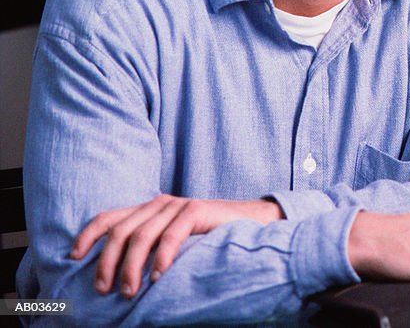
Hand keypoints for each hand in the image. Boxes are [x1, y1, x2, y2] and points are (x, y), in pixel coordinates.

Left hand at [71, 195, 282, 297]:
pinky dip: (161, 258)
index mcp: (148, 208)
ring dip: (131, 267)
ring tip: (128, 292)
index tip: (74, 257)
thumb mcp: (172, 239)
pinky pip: (171, 235)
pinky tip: (157, 278)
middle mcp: (159, 203)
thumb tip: (116, 274)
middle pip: (121, 231)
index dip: (88, 236)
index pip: (109, 217)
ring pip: (142, 236)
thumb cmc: (208, 236)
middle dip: (106, 262)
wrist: (251, 220)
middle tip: (103, 290)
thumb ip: (149, 245)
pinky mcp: (197, 210)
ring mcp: (178, 205)